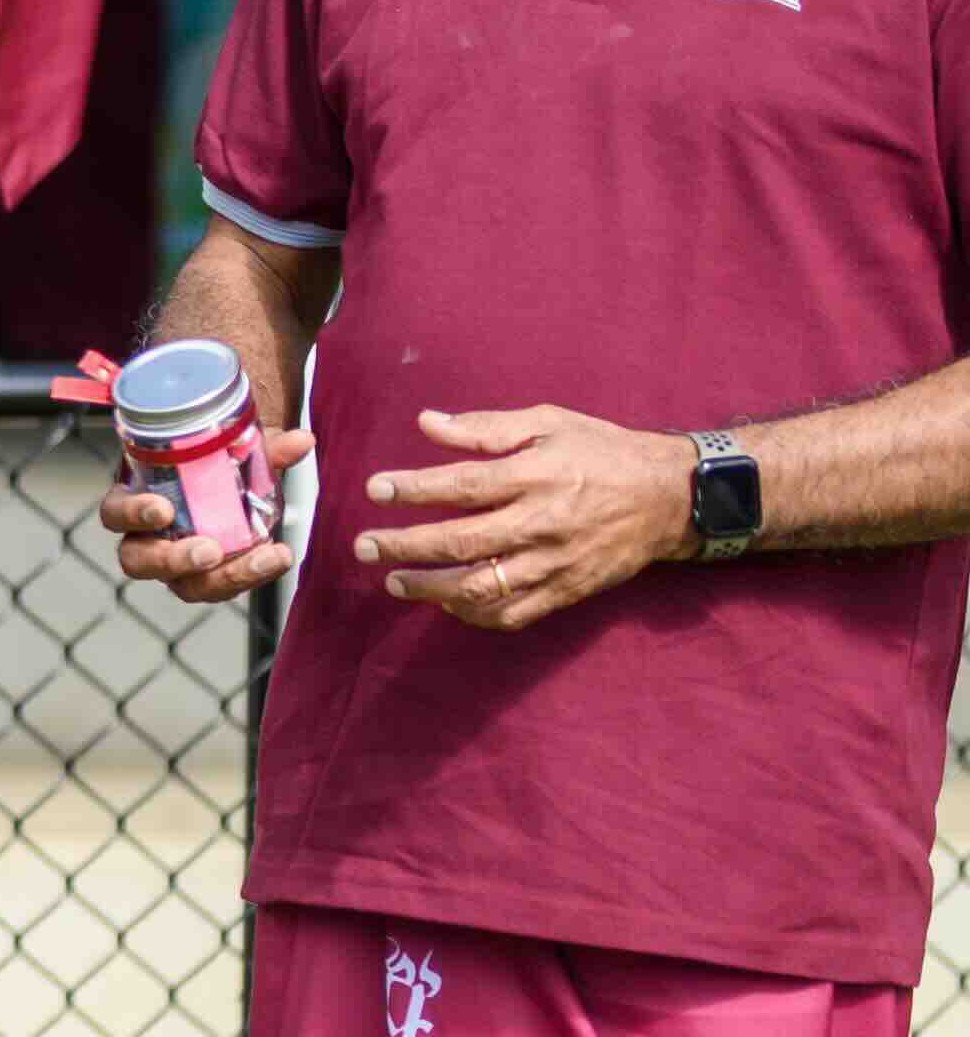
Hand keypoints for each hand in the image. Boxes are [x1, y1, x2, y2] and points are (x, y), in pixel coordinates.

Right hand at [105, 419, 307, 605]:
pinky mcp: (210, 577)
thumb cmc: (211, 462)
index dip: (133, 515)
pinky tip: (278, 556)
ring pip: (184, 586)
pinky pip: (223, 586)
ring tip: (261, 560)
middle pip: (140, 563)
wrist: (229, 481)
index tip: (163, 510)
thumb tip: (301, 441)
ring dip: (223, 578)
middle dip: (173, 560)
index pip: (115, 515)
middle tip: (208, 551)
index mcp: (136, 501)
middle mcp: (148, 540)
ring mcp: (179, 564)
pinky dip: (253, 573)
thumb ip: (262, 447)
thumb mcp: (229, 448)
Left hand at [348, 403, 695, 631]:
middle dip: (405, 546)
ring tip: (396, 582)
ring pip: (483, 586)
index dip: (413, 489)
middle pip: (462, 541)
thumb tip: (426, 423)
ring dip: (431, 589)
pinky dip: (475, 614)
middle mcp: (543, 522)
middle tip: (364, 547)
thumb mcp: (550, 423)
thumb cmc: (604, 452)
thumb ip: (485, 428)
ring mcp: (555, 561)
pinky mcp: (568, 590)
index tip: (374, 490)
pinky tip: (446, 604)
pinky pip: (514, 613)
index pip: (463, 485)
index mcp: (537, 475)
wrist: (672, 496)